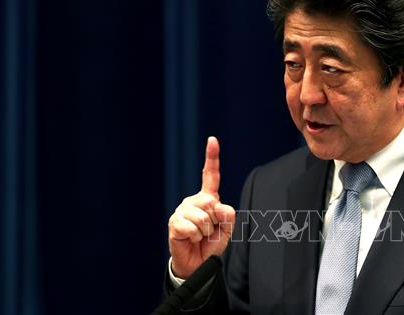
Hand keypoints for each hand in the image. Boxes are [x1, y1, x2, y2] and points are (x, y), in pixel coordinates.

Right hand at [168, 137, 235, 278]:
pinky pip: (192, 227)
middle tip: (209, 231)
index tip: (212, 140)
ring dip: (206, 232)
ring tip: (200, 237)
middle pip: (210, 202)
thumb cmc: (211, 243)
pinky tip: (191, 239)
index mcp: (207, 198)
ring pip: (203, 217)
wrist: (199, 264)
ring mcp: (182, 211)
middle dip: (215, 221)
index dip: (212, 157)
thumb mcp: (227, 228)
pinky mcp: (174, 223)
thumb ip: (228, 215)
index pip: (210, 175)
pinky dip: (196, 237)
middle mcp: (193, 201)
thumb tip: (218, 206)